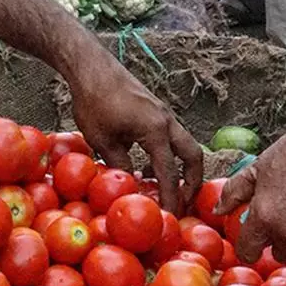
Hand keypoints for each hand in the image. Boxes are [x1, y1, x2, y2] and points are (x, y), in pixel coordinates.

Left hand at [69, 62, 202, 212]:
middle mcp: (167, 122)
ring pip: (184, 145)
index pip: (170, 173)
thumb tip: (131, 185)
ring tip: (165, 189)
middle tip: (183, 202)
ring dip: (180, 168)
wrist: (92, 68)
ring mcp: (163, 115)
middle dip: (192, 182)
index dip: (171, 198)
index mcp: (156, 132)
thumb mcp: (102, 141)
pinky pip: (170, 138)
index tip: (171, 217)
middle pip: (193, 156)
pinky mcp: (155, 111)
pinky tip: (147, 167)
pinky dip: (167, 155)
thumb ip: (119, 165)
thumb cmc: (94, 103)